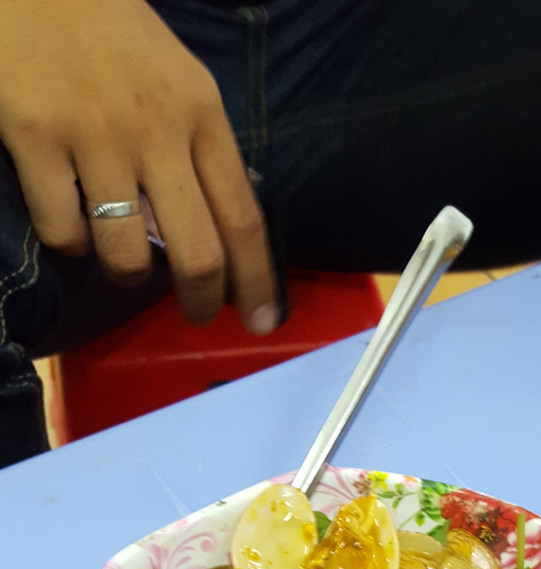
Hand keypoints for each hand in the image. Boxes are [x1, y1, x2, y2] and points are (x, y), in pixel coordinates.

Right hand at [0, 0, 276, 331]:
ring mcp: (95, 137)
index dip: (257, 281)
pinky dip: (69, 244)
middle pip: (198, 253)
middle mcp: (156, 130)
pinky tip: (70, 222)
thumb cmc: (108, 31)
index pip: (244, 217)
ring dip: (126, 276)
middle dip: (200, 301)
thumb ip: (199, 147)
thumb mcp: (177, 79)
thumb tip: (218, 230)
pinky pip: (64, 231)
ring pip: (127, 257)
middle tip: (195, 315)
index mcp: (201, 112)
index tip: (262, 322)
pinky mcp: (35, 139)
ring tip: (120, 262)